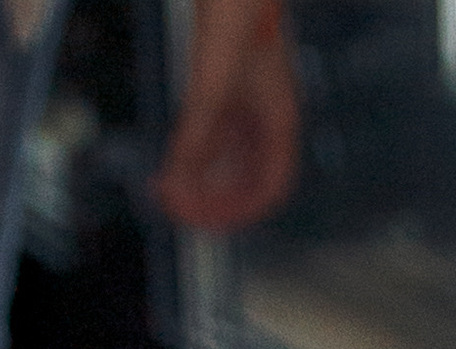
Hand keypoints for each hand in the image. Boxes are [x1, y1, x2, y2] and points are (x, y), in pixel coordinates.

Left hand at [157, 0, 299, 232]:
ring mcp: (249, 99)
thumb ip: (196, 137)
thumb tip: (179, 184)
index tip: (210, 221)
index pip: (270, 187)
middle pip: (249, 176)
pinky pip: (218, 128)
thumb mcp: (213, 87)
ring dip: (206, 174)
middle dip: (218, 198)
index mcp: (278, 122)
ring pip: (232, 154)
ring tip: (176, 188)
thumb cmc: (239, 17)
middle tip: (186, 210)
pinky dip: (199, 146)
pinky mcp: (229, 81)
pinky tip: (179, 154)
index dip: (242, 211)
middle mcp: (267, 115)